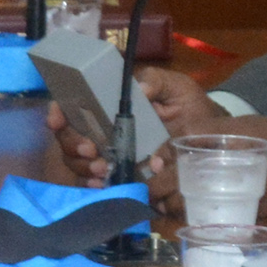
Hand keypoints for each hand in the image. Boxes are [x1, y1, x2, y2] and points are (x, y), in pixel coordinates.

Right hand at [44, 65, 219, 185]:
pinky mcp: (119, 174)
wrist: (209, 136)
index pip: (71, 107)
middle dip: (72, 144)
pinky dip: (94, 184)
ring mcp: (108, 153)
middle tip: (91, 150)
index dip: (58, 113)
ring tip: (102, 169)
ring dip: (83, 166)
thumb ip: (156, 81)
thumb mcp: (175, 87)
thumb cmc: (188, 107)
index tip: (58, 118)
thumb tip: (141, 90)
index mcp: (108, 106)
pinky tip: (102, 185)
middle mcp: (101, 129)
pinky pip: (96, 182)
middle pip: (68, 138)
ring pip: (77, 162)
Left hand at [143, 115, 266, 216]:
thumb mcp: (245, 125)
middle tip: (154, 195)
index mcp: (219, 161)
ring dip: (180, 208)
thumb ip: (208, 132)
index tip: (151, 174)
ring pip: (195, 213)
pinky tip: (203, 205)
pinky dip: (204, 212)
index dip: (157, 178)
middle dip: (162, 199)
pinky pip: (217, 217)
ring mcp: (236, 206)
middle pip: (178, 200)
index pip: (172, 175)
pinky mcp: (249, 218)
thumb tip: (175, 147)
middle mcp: (225, 187)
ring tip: (172, 202)